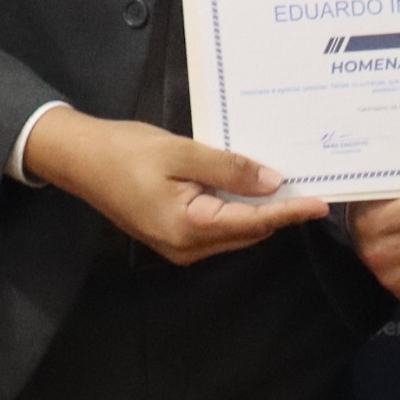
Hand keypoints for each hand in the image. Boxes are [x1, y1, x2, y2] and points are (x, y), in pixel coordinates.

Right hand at [26, 107, 327, 260]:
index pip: (254, 221)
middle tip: (309, 185)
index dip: (290, 211)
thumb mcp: (182, 153)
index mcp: (190, 227)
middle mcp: (188, 247)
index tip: (321, 204)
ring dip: (258, 212)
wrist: (79, 160)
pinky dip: (236, 211)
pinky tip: (248, 189)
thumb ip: (228, 169)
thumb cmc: (125, 151)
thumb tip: (272, 183)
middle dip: (278, 212)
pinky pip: (217, 229)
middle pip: (248, 232)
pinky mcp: (173, 238)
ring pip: (234, 233)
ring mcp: (179, 248)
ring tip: (286, 185)